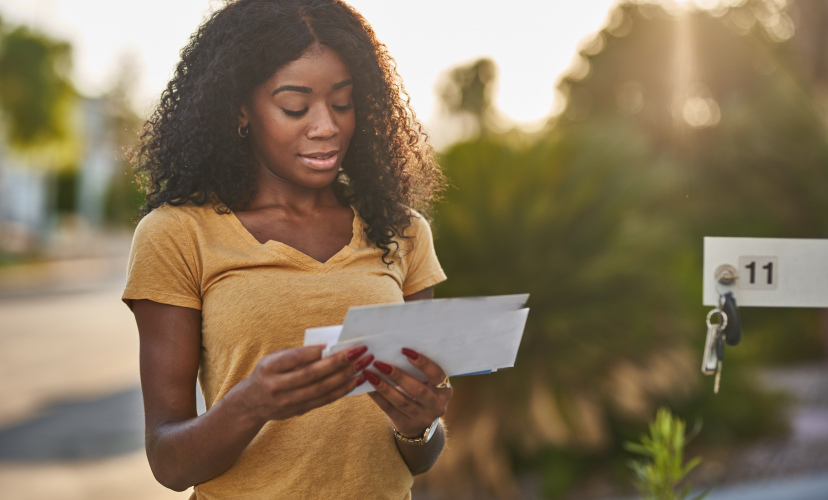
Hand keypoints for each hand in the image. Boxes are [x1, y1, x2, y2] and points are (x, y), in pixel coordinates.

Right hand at [239, 345, 372, 422]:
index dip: (317, 351)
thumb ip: (297, 354)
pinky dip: (341, 390)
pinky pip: (324, 400)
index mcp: (270, 367)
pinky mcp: (298, 411)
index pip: (296, 358)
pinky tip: (354, 381)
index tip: (337, 343)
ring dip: (345, 377)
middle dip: (338, 362)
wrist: (251, 403)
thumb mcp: (274, 359)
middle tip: (359, 352)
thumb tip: (329, 348)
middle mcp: (277, 386)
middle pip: (312, 374)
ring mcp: (288, 401)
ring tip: (362, 366)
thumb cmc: (269, 372)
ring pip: (321, 389)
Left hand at [365, 348, 452, 437]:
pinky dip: (377, 397)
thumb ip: (419, 371)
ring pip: (402, 402)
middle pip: (418, 390)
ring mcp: (423, 418)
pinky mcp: (406, 425)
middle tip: (380, 363)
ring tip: (370, 374)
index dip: (423, 363)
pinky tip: (368, 387)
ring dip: (384, 387)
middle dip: (398, 375)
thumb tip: (396, 349)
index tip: (405, 351)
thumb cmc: (421, 392)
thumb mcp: (428, 383)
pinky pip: (389, 410)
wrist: (419, 423)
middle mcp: (437, 406)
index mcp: (445, 391)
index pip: (437, 375)